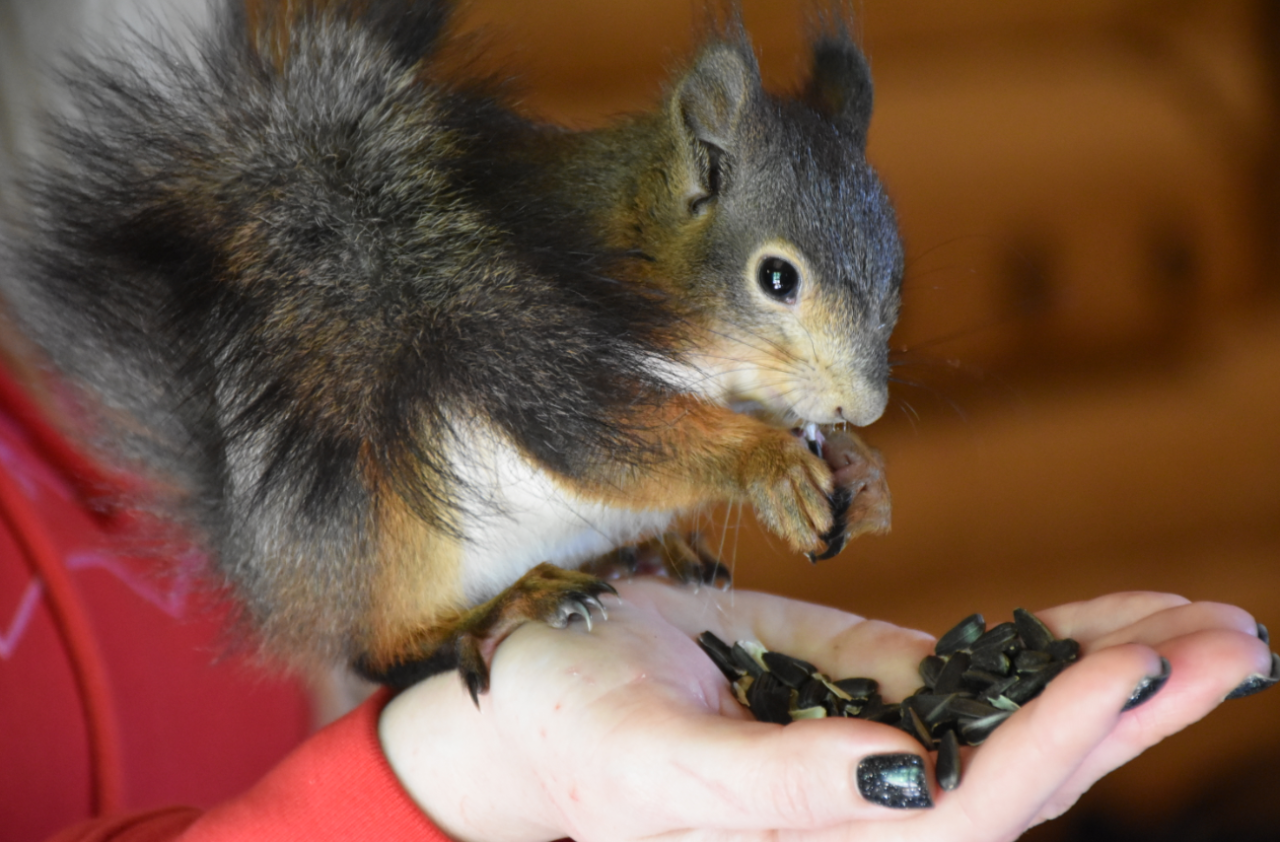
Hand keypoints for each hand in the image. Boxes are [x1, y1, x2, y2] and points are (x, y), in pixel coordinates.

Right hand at [379, 580, 1272, 841]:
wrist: (536, 684)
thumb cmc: (570, 727)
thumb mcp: (657, 762)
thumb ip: (774, 786)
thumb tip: (903, 776)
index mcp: (828, 834)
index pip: (967, 807)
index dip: (1047, 746)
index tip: (1126, 675)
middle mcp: (873, 798)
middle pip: (1029, 768)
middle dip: (1131, 712)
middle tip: (1236, 647)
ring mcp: (880, 732)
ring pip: (1020, 713)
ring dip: (1120, 671)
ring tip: (1220, 628)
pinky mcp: (871, 679)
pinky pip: (979, 663)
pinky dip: (1053, 636)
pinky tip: (1122, 617)